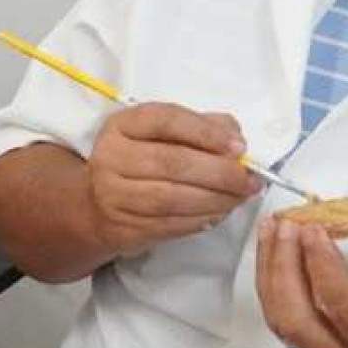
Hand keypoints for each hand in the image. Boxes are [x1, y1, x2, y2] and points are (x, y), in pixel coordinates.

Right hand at [86, 103, 259, 255]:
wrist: (98, 204)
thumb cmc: (141, 161)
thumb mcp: (164, 135)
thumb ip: (202, 127)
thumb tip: (236, 138)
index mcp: (123, 124)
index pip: (167, 120)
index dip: (206, 133)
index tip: (240, 147)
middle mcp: (112, 156)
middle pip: (173, 163)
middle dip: (220, 173)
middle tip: (249, 180)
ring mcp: (113, 195)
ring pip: (173, 198)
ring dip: (215, 200)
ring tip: (239, 198)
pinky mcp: (123, 226)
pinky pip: (170, 224)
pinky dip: (201, 220)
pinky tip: (218, 213)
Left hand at [254, 206, 347, 347]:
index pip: (344, 309)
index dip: (324, 266)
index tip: (315, 226)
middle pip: (296, 319)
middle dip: (283, 266)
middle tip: (286, 222)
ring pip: (282, 323)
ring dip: (271, 274)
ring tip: (272, 231)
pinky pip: (284, 326)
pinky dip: (274, 288)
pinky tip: (276, 257)